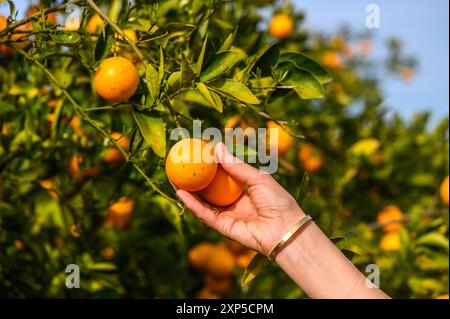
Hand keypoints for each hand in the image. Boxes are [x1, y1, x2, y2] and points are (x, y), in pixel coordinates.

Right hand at [176, 142, 305, 255]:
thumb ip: (236, 166)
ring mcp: (228, 216)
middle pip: (209, 192)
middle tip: (179, 168)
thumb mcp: (258, 178)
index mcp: (244, 191)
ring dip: (188, 193)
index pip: (222, 178)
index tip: (196, 156)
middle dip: (194, 181)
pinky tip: (181, 193)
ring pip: (203, 203)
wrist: (285, 228)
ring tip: (174, 179)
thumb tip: (217, 147)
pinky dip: (192, 204)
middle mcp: (234, 204)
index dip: (209, 169)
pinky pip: (205, 214)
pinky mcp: (223, 228)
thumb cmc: (278, 201)